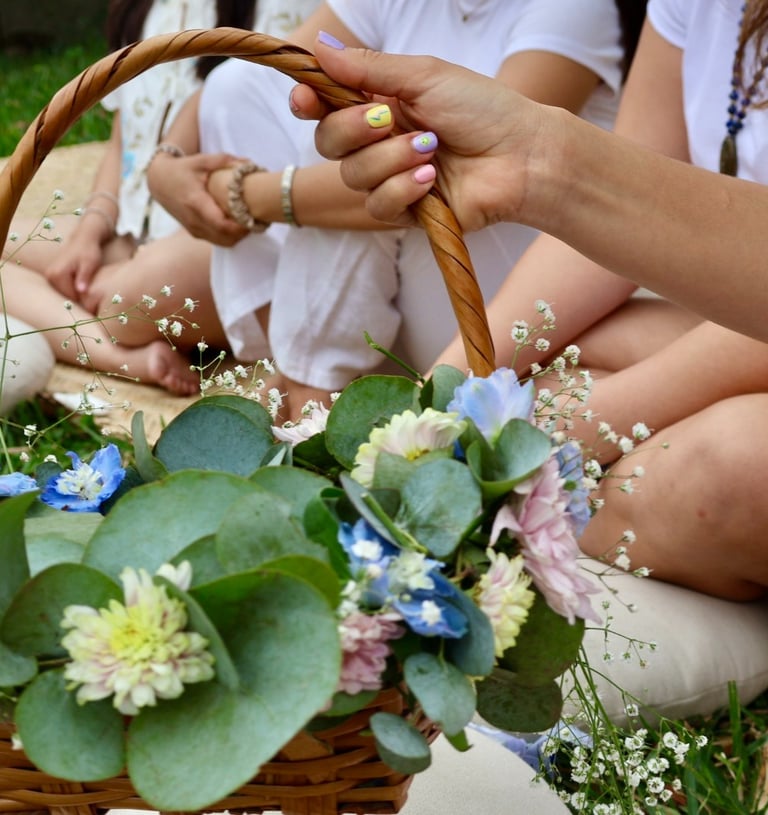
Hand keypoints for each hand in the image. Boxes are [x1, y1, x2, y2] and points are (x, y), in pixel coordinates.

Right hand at [43, 229, 102, 299]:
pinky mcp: (52, 275)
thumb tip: (80, 290)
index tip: (95, 301)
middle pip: (66, 297)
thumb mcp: (90, 264)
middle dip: (80, 299)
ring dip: (77, 295)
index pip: (71, 298)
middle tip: (93, 296)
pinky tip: (83, 286)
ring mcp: (49, 275)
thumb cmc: (89, 251)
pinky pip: (63, 289)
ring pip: (65, 294)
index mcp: (58, 274)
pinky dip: (73, 290)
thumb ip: (84, 277)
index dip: (84, 301)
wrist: (83, 238)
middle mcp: (49, 275)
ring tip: (89, 289)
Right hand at [147, 152, 247, 245]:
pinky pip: (217, 241)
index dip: (241, 226)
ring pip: (223, 243)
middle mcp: (194, 221)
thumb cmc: (182, 169)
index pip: (222, 224)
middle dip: (244, 232)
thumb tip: (249, 163)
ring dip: (239, 236)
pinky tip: (239, 225)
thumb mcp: (201, 161)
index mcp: (196, 203)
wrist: (159, 182)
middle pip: (226, 237)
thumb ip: (225, 161)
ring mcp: (194, 230)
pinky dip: (231, 237)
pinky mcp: (195, 234)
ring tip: (251, 223)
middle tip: (258, 220)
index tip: (254, 218)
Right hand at [290, 37, 549, 231]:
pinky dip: (402, 188)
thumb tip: (319, 48)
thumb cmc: (482, 109)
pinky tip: (431, 179)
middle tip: (388, 120)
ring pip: (353, 176)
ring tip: (431, 149)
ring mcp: (391, 178)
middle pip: (328, 143)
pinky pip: (378, 205)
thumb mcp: (424, 76)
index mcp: (381, 105)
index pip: (325, 107)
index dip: (308, 103)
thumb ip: (369, 68)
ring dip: (390, 159)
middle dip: (352, 129)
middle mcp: (379, 142)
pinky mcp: (405, 211)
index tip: (306, 99)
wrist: (521, 155)